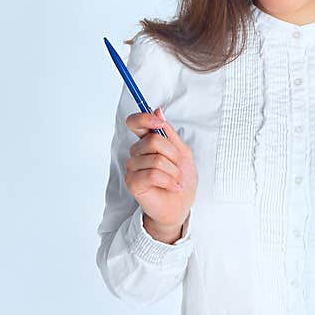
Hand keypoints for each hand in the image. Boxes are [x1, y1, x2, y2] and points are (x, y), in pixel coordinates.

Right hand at [124, 107, 197, 238]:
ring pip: (155, 159)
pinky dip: (168, 181)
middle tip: (178, 167)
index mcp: (147, 142)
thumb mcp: (183, 152)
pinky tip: (173, 187)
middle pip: (152, 140)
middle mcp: (136, 153)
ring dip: (173, 171)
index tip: (159, 122)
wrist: (180, 205)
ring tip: (176, 180)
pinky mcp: (132, 182)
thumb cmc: (181, 179)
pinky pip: (152, 174)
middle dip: (173, 154)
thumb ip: (169, 133)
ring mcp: (132, 168)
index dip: (145, 118)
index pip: (136, 122)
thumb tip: (158, 110)